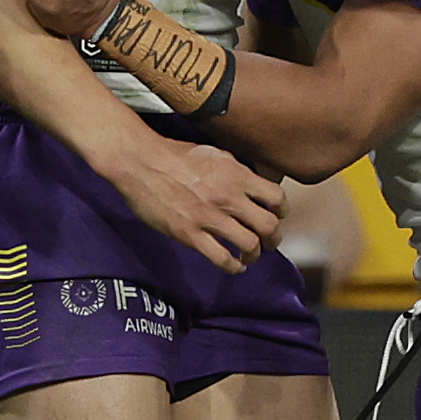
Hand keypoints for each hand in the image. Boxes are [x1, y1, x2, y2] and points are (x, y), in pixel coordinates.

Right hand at [96, 130, 283, 273]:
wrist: (139, 161)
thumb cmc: (172, 153)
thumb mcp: (213, 152)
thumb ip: (235, 170)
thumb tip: (251, 184)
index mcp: (236, 174)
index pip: (276, 197)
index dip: (281, 211)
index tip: (277, 216)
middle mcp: (228, 196)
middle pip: (268, 226)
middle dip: (273, 238)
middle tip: (268, 242)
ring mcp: (208, 216)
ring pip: (249, 244)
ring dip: (254, 254)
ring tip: (250, 255)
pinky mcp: (189, 233)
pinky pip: (221, 258)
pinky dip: (233, 267)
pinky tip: (234, 266)